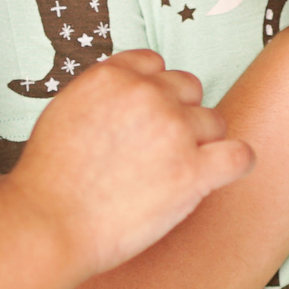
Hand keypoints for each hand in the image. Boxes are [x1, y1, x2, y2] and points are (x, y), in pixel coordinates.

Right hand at [7, 50, 253, 274]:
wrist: (48, 224)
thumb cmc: (48, 181)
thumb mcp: (64, 111)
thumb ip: (102, 97)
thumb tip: (127, 99)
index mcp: (112, 76)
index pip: (155, 65)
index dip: (154, 92)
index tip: (146, 119)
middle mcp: (147, 94)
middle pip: (189, 89)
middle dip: (179, 116)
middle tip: (158, 151)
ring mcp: (174, 130)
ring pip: (215, 121)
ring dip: (202, 143)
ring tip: (173, 173)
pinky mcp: (193, 171)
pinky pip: (239, 155)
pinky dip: (235, 164)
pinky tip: (219, 174)